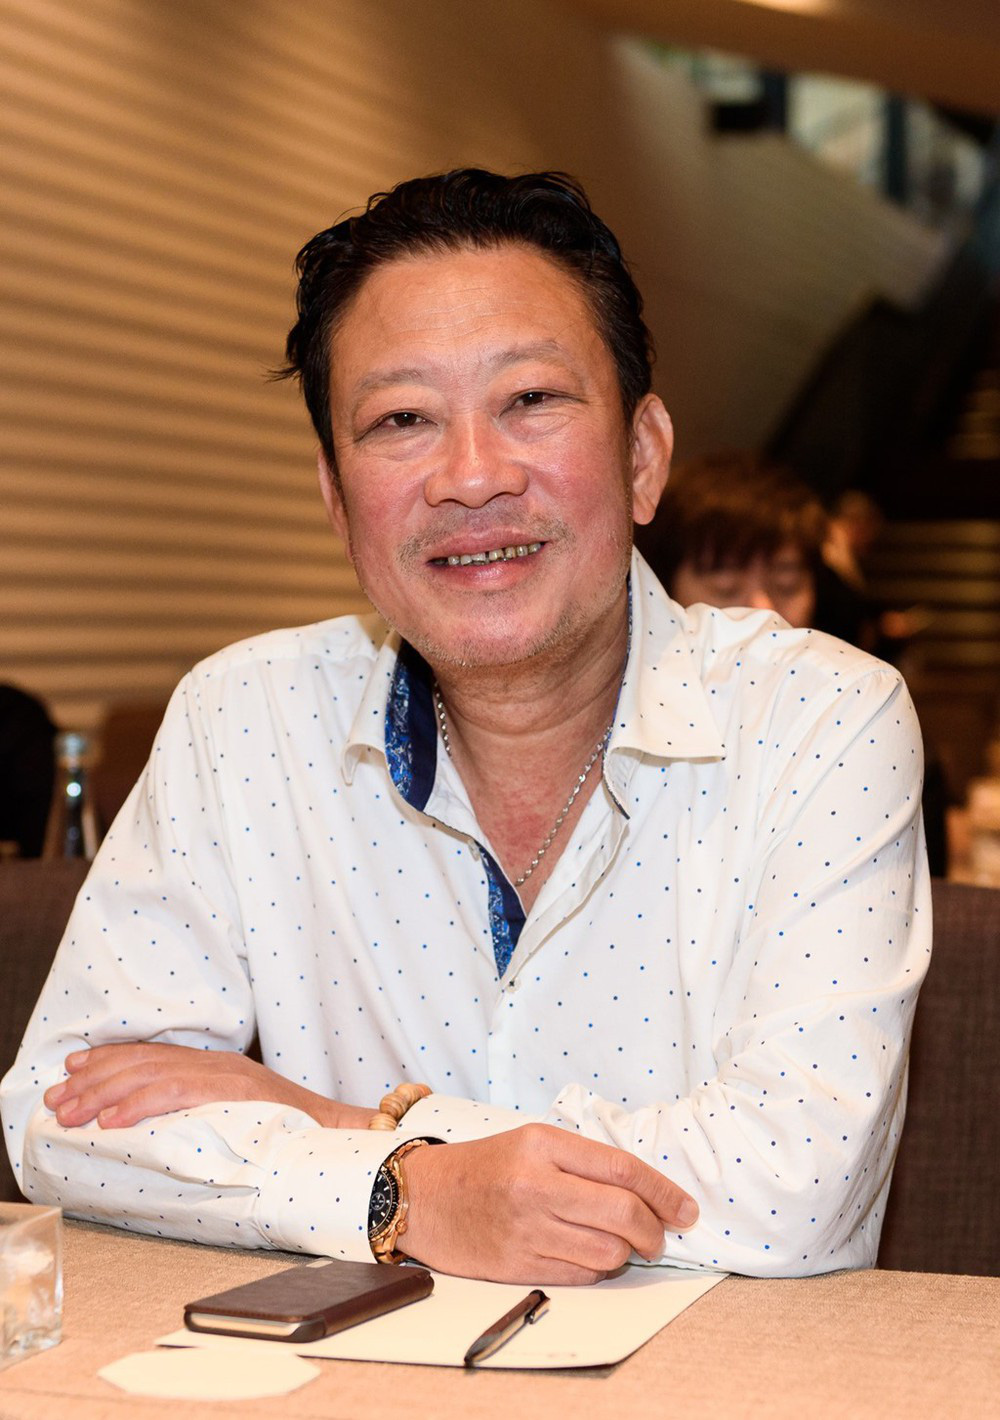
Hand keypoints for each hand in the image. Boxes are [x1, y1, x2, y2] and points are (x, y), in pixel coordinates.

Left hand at [42, 1043, 373, 1130]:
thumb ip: (204, 1113)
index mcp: (215, 1067)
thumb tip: (161, 1131)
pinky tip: (111, 1121)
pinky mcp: (233, 1091)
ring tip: (72, 1112)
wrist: (342, 1132)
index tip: (72, 1069)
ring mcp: (225, 1075)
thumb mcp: (239, 1116)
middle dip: (93, 1079)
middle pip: (142, 1062)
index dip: (108, 1060)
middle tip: (57, 1098)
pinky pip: (176, 1093)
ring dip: (103, 1094)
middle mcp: (217, 1063)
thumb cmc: (294, 1134)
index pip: (151, 1055)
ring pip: (150, 1075)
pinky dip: (139, 1105)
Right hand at [399, 1123, 698, 1284]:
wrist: (422, 1198)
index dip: (664, 1192)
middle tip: (661, 1234)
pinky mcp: (517, 1266)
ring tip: (621, 1244)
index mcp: (542, 1144)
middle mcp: (535, 1185)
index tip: (685, 1209)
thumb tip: (646, 1189)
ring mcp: (526, 1229)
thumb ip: (583, 1160)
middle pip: (623, 1213)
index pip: (622, 1169)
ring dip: (626, 1253)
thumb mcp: (532, 1141)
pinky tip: (590, 1256)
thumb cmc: (483, 1167)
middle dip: (655, 1230)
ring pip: (608, 1252)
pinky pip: (582, 1276)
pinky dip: (598, 1270)